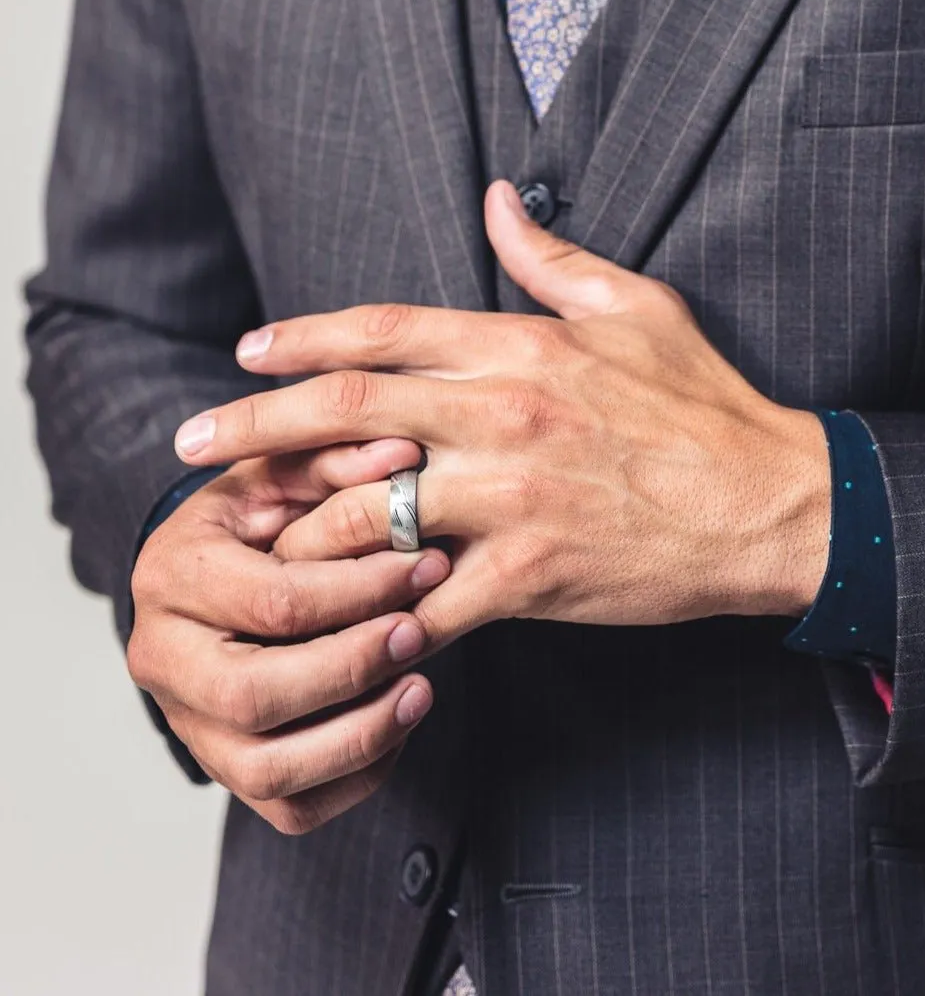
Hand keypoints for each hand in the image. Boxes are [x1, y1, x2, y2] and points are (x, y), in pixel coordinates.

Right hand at [128, 441, 450, 834]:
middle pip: (257, 695)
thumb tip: (405, 453)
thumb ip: (337, 460)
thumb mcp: (284, 477)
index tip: (428, 564)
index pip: (274, 603)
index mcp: (172, 576)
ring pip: (268, 769)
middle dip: (354, 667)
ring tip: (422, 689)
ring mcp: (189, 724)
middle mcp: (162, 659)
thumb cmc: (257, 522)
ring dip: (359, 735)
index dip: (361, 590)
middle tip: (421, 631)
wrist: (214, 578)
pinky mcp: (225, 767)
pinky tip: (397, 725)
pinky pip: (289, 805)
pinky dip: (353, 777)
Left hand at [173, 181, 830, 646]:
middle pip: (343, 412)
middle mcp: (501, 418)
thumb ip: (552, 258)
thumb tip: (497, 202)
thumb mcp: (638, 306)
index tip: (245, 354)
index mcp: (520, 349)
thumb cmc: (706, 406)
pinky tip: (341, 626)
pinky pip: (424, 602)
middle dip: (252, 428)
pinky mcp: (529, 575)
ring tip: (250, 541)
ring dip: (298, 530)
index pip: (382, 330)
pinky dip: (374, 617)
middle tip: (191, 443)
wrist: (771, 505)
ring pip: (366, 514)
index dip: (299, 337)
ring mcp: (510, 500)